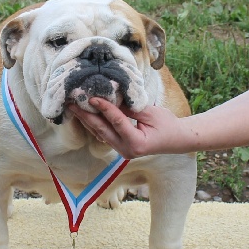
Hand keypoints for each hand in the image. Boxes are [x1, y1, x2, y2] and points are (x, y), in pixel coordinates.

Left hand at [69, 98, 185, 158]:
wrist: (176, 140)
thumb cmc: (167, 125)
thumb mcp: (151, 113)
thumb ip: (130, 108)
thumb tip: (110, 98)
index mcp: (136, 143)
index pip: (116, 122)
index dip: (104, 108)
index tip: (91, 97)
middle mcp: (126, 150)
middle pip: (101, 130)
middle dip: (86, 116)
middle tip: (72, 104)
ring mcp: (122, 151)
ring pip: (100, 133)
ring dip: (87, 120)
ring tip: (74, 108)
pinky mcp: (120, 147)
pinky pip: (104, 135)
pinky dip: (95, 124)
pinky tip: (85, 115)